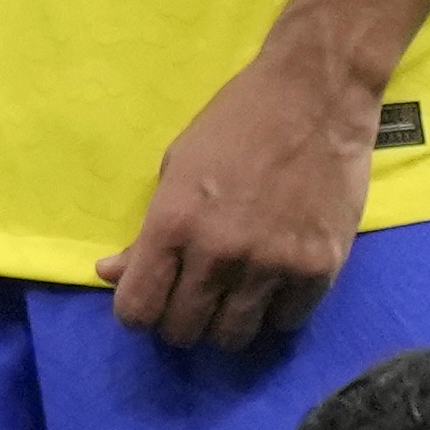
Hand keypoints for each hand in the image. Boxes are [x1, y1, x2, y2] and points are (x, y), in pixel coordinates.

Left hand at [102, 49, 380, 348]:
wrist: (318, 91)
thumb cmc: (239, 121)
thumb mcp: (177, 167)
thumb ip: (146, 232)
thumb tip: (110, 274)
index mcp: (173, 223)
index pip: (137, 311)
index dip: (139, 310)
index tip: (154, 297)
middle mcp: (218, 252)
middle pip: (183, 332)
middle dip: (182, 318)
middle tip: (197, 293)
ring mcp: (271, 265)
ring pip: (233, 338)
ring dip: (228, 320)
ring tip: (237, 290)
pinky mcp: (319, 268)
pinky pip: (285, 322)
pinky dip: (277, 309)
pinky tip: (277, 280)